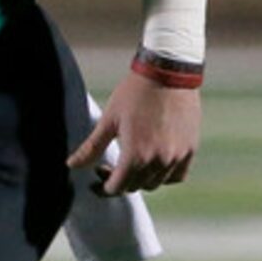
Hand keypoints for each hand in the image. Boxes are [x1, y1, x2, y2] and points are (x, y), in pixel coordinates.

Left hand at [68, 71, 196, 195]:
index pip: (118, 187)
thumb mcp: (109, 120)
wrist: (168, 72)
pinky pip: (177, 176)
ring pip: (155, 183)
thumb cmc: (135, 93)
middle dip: (120, 180)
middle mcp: (158, 161)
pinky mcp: (190, 149)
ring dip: (141, 179)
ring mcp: (176, 156)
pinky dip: (164, 175)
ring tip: (132, 162)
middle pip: (135, 186)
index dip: (104, 186)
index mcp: (135, 155)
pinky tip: (154, 163)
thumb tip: (71, 165)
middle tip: (111, 165)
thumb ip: (91, 148)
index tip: (99, 173)